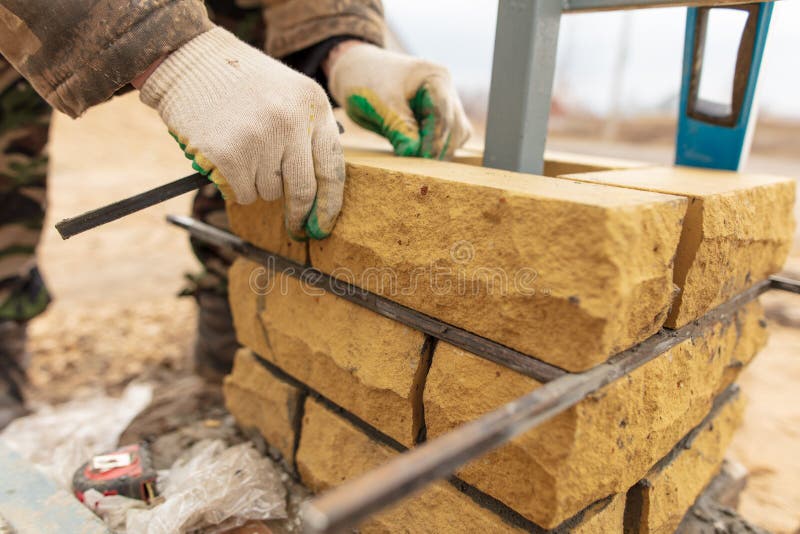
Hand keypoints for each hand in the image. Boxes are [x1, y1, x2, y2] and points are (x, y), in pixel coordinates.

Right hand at [138, 27, 344, 239]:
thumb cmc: (243, 83)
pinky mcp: (230, 154)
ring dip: (259, 186)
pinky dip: (236, 186)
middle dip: (300, 216)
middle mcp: (291, 121)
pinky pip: (243, 193)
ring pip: (271, 192)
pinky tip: (228, 159)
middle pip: (304, 190)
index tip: (325, 226)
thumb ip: (310, 134)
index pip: (333, 167)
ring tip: (244, 153)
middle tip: (296, 228)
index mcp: (313, 105)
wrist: (191, 60)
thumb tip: (322, 194)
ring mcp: (260, 138)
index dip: (331, 204)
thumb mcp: (290, 94)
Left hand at [327, 42, 470, 159]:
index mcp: (435, 78)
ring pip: (456, 135)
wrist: (357, 72)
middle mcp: (446, 90)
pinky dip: (437, 150)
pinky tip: (419, 157)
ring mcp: (445, 104)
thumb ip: (399, 128)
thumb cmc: (367, 81)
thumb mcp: (380, 104)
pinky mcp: (439, 118)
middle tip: (417, 167)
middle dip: (437, 148)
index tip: (421, 159)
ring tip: (416, 164)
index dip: (433, 139)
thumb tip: (413, 154)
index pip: (442, 114)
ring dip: (440, 152)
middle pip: (454, 127)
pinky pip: (448, 139)